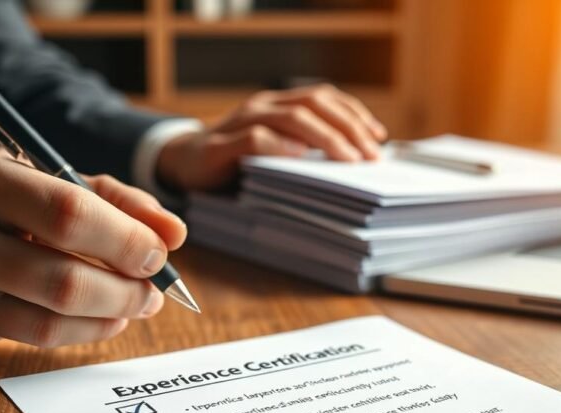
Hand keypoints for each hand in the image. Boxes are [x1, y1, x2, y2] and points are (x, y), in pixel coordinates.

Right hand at [0, 149, 186, 347]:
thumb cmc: (1, 200)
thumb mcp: (51, 176)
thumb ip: (118, 200)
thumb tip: (174, 234)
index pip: (69, 214)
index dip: (125, 239)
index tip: (158, 251)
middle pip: (64, 279)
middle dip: (126, 288)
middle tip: (155, 287)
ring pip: (54, 318)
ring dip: (113, 315)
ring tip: (139, 302)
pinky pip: (38, 337)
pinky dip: (87, 331)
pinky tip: (108, 317)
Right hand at [156, 84, 387, 191]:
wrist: (182, 164)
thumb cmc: (235, 163)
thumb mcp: (275, 153)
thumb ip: (304, 152)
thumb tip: (351, 165)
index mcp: (279, 105)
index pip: (325, 98)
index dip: (354, 114)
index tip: (378, 138)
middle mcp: (263, 106)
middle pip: (314, 104)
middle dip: (348, 128)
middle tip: (370, 155)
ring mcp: (241, 122)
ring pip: (291, 117)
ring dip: (325, 137)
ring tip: (347, 159)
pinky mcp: (222, 146)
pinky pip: (255, 138)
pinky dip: (280, 146)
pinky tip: (300, 158)